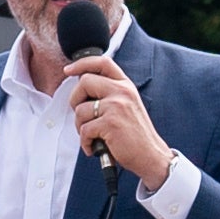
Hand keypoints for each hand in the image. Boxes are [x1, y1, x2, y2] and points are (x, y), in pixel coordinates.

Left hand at [64, 56, 176, 191]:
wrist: (151, 155)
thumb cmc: (135, 135)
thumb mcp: (127, 106)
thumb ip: (110, 94)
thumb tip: (82, 90)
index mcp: (126, 86)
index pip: (103, 63)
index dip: (82, 63)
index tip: (69, 70)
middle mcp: (122, 92)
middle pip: (85, 81)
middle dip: (75, 99)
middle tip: (82, 115)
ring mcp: (116, 106)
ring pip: (81, 109)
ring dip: (80, 126)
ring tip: (92, 135)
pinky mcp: (110, 123)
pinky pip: (84, 130)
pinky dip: (85, 142)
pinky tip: (94, 147)